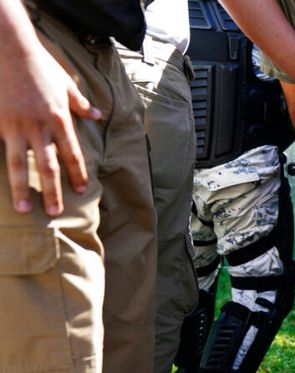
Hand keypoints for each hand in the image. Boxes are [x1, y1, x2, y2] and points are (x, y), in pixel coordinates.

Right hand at [0, 37, 100, 215]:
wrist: (9, 49)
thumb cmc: (40, 66)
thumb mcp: (66, 84)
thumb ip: (81, 104)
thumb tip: (97, 116)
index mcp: (60, 119)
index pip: (73, 154)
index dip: (77, 174)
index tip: (80, 190)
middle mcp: (39, 127)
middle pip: (48, 166)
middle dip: (52, 191)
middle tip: (54, 212)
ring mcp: (14, 126)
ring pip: (18, 165)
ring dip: (22, 189)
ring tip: (23, 209)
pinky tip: (1, 187)